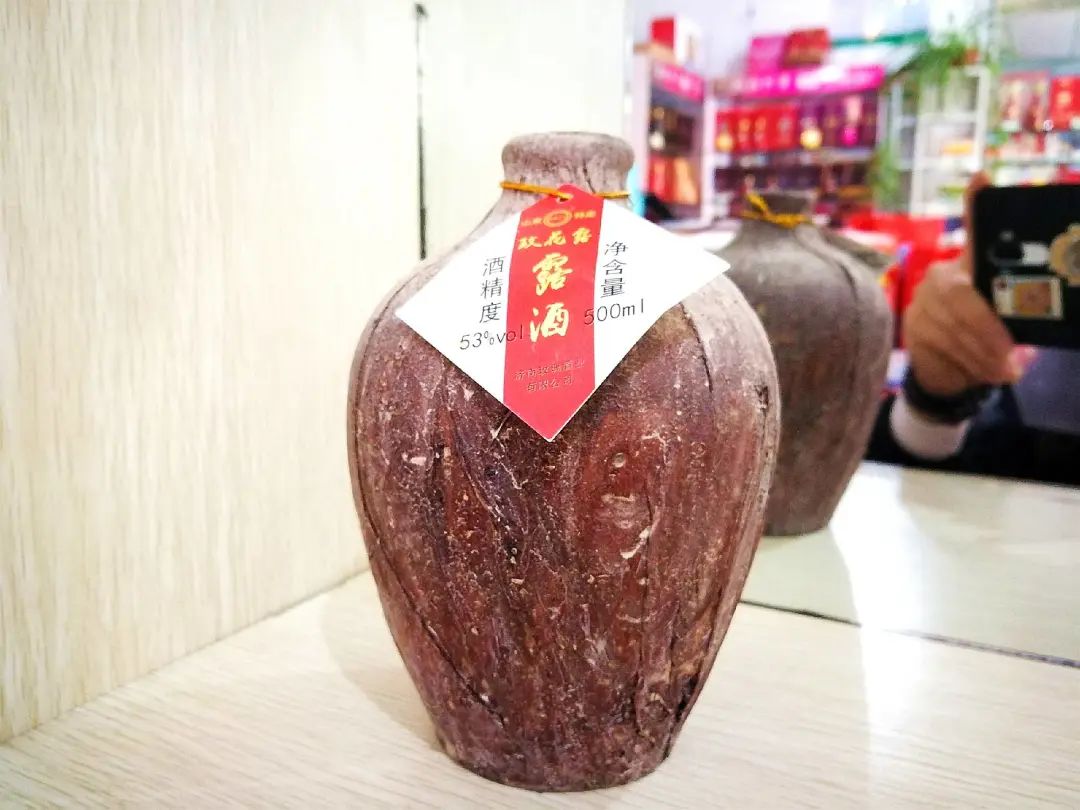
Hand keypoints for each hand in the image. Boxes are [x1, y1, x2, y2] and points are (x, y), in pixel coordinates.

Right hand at [902, 173, 1025, 397]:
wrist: (945, 374)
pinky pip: (939, 342)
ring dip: (982, 353)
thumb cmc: (984, 341)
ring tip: (1004, 370)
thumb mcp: (1007, 325)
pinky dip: (968, 361)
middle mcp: (940, 275)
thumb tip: (1030, 337)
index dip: (975, 204)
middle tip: (1011, 357)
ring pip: (952, 325)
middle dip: (988, 330)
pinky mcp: (911, 326)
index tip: (981, 178)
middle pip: (960, 295)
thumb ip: (1017, 318)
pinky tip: (984, 372)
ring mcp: (921, 300)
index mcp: (970, 267)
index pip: (973, 230)